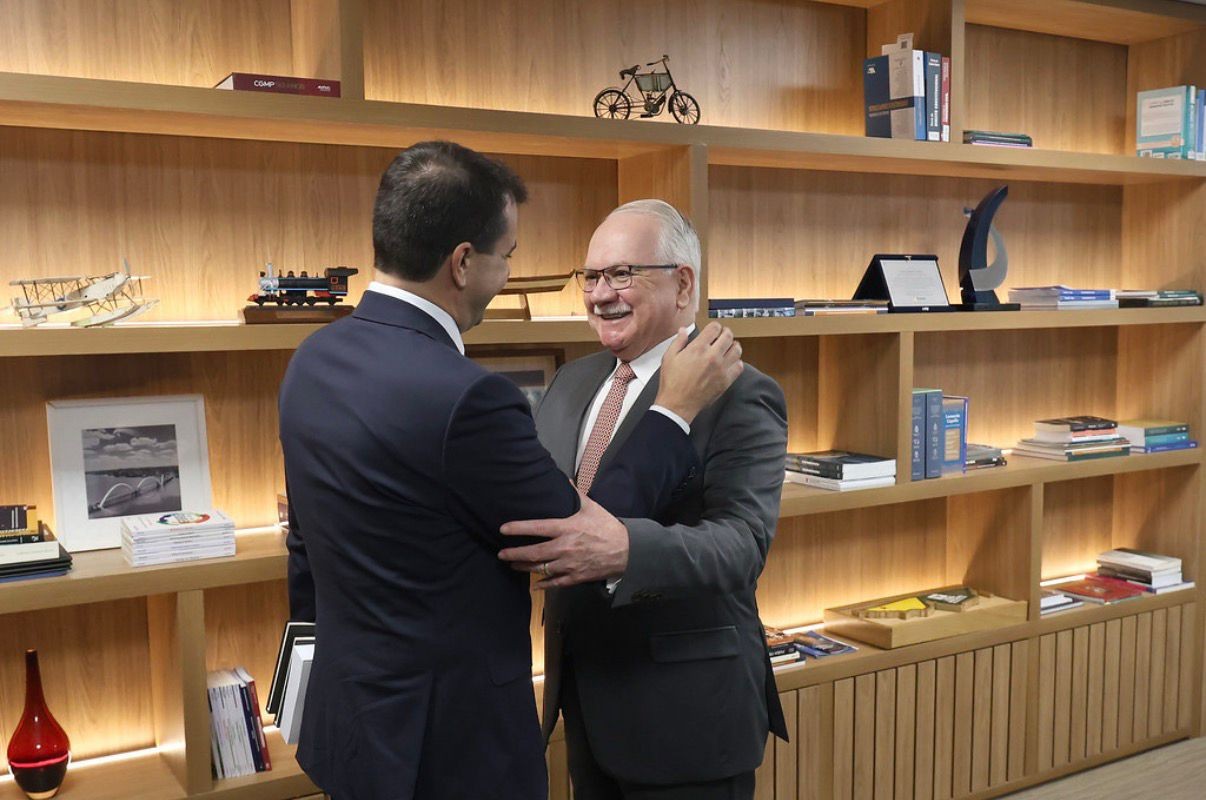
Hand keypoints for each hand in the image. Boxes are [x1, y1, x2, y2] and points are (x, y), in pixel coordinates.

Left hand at [497, 486, 628, 588]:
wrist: (627, 551)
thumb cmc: (608, 528)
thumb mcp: (592, 508)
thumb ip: (576, 494)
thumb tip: (564, 479)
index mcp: (567, 528)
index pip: (537, 528)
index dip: (518, 528)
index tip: (503, 529)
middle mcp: (565, 547)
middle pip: (533, 552)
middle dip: (514, 553)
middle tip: (501, 553)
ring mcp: (569, 564)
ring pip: (540, 568)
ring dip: (524, 567)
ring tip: (513, 564)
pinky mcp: (575, 577)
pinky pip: (554, 582)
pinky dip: (542, 583)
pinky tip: (534, 583)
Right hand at [653, 322, 742, 423]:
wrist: (678, 404)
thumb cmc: (672, 383)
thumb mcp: (669, 358)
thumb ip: (678, 341)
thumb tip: (683, 330)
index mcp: (698, 348)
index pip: (715, 328)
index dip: (715, 326)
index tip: (714, 329)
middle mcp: (712, 356)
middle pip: (728, 336)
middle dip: (726, 333)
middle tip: (723, 335)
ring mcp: (721, 369)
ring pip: (737, 350)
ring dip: (733, 345)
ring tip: (728, 347)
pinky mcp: (726, 381)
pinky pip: (739, 367)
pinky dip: (737, 362)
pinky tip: (730, 362)